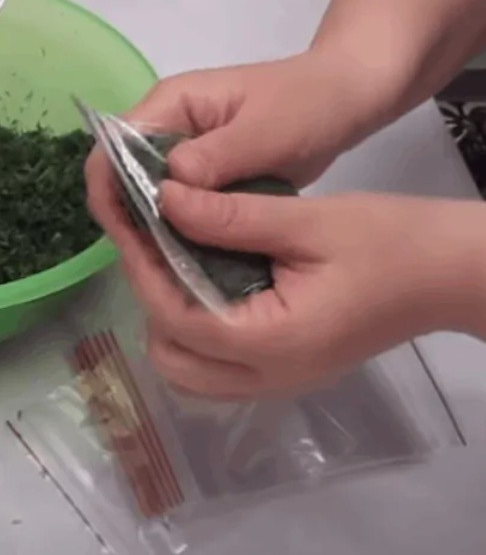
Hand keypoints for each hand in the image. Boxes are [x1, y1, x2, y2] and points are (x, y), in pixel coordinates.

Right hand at [85, 49, 399, 250]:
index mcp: (170, 104)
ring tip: (169, 269)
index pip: (114, 147)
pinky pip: (176, 207)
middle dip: (128, 219)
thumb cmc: (309, 104)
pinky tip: (191, 260)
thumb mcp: (268, 131)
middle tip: (151, 265)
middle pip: (121, 176)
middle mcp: (165, 127)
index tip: (130, 236)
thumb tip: (168, 185)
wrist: (347, 98)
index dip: (111, 191)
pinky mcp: (203, 177)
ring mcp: (182, 153)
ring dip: (152, 231)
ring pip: (146, 197)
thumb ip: (217, 155)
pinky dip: (178, 232)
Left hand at [120, 181, 484, 398]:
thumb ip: (232, 216)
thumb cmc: (392, 241)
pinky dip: (196, 330)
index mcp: (271, 343)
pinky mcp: (286, 371)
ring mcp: (277, 381)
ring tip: (175, 257)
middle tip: (152, 240)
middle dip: (151, 298)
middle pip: (172, 357)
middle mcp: (267, 377)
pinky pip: (217, 366)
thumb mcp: (310, 219)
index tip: (126, 223)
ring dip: (170, 319)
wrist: (454, 273)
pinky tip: (203, 278)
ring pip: (189, 371)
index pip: (176, 316)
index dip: (142, 268)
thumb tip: (164, 199)